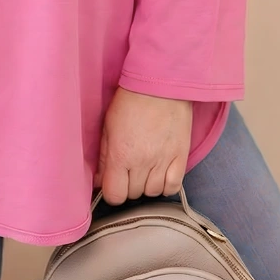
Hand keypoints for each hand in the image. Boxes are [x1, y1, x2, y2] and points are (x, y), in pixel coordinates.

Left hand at [93, 86, 192, 204]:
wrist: (161, 84)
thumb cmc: (130, 100)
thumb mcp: (108, 125)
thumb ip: (103, 156)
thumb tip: (99, 179)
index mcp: (121, 155)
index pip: (115, 195)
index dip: (111, 191)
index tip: (112, 182)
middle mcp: (142, 163)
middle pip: (133, 194)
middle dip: (127, 185)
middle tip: (128, 169)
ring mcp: (164, 161)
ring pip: (153, 192)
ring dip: (146, 184)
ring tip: (144, 168)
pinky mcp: (181, 157)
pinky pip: (173, 187)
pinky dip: (166, 185)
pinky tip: (160, 173)